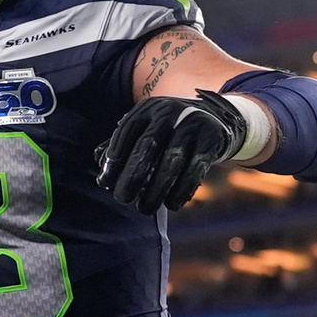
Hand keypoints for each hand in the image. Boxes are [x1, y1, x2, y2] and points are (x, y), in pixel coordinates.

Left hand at [95, 89, 250, 210]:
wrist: (215, 117)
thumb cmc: (169, 130)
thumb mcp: (146, 128)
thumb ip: (123, 145)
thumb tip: (101, 172)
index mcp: (148, 109)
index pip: (126, 131)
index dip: (114, 158)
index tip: (105, 182)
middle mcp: (169, 113)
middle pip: (147, 146)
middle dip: (132, 176)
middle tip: (123, 198)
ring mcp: (192, 125)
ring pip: (171, 161)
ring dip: (156, 189)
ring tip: (146, 208)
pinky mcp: (211, 139)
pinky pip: (195, 169)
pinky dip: (182, 189)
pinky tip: (172, 204)